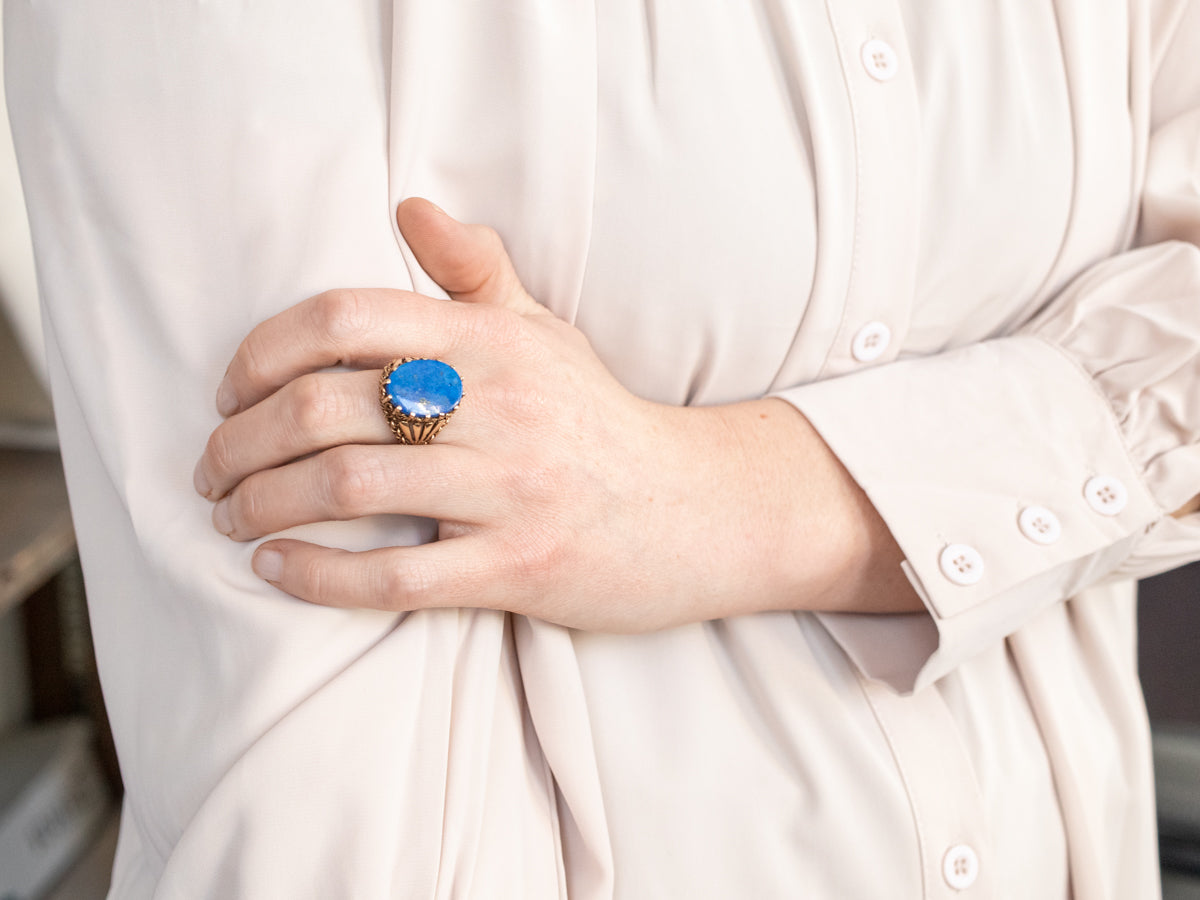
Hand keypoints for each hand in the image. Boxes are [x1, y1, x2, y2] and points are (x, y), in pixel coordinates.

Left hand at [194, 199, 918, 629]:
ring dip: (261, 505)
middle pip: (323, 408)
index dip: (261, 351)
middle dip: (238, 443)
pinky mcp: (521, 569)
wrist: (700, 509)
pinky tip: (276, 570)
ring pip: (347, 487)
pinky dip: (317, 576)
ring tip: (232, 517)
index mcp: (491, 342)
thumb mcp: (546, 334)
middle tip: (211, 470)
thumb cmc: (602, 422)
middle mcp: (497, 405)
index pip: (344, 318)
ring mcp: (510, 490)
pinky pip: (395, 578)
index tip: (229, 390)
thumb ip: (476, 271)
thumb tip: (408, 207)